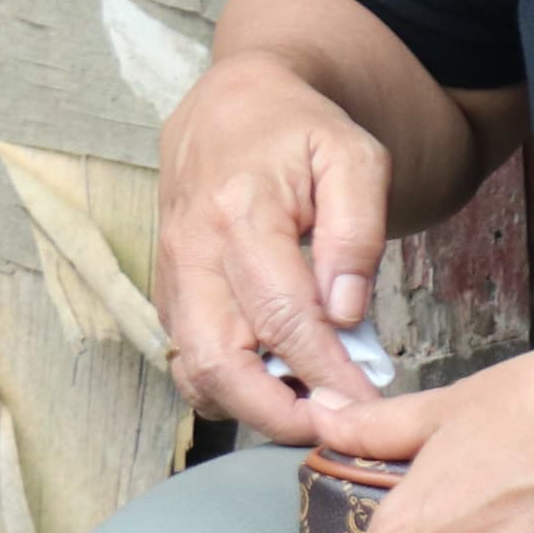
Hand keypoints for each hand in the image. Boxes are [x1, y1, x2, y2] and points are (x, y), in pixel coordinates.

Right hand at [156, 49, 395, 439]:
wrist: (236, 103)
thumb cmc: (303, 129)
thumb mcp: (355, 158)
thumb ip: (355, 232)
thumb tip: (343, 311)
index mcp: (239, 213)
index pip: (280, 316)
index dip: (323, 371)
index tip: (363, 405)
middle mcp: (190, 252)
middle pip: (218, 360)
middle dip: (276, 411)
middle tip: (334, 429)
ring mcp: (171, 276)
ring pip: (194, 369)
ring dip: (250, 406)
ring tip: (314, 411)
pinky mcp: (170, 293)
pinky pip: (188, 357)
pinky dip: (231, 387)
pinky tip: (284, 386)